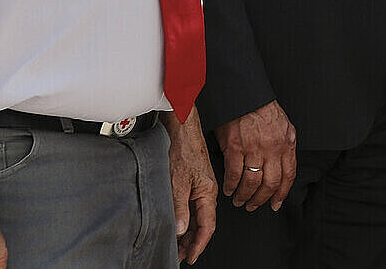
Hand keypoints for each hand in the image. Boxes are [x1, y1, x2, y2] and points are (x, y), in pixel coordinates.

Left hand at [168, 113, 217, 262]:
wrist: (181, 129)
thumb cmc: (183, 149)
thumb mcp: (178, 181)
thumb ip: (180, 206)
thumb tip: (181, 229)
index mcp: (208, 192)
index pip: (207, 226)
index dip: (199, 244)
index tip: (190, 257)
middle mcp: (206, 191)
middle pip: (203, 224)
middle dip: (192, 243)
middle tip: (180, 256)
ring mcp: (200, 187)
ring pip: (197, 217)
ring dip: (188, 233)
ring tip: (178, 245)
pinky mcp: (192, 183)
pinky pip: (192, 208)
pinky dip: (186, 220)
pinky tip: (178, 225)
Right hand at [215, 102, 295, 211]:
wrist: (245, 95)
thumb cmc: (262, 109)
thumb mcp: (283, 126)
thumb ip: (285, 146)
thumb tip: (284, 165)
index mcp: (286, 144)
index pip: (288, 175)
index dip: (282, 193)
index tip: (275, 204)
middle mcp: (272, 149)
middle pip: (271, 183)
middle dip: (262, 199)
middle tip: (254, 205)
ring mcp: (254, 149)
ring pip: (252, 182)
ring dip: (245, 196)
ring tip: (240, 200)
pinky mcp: (235, 148)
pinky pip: (234, 174)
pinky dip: (231, 185)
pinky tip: (229, 189)